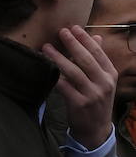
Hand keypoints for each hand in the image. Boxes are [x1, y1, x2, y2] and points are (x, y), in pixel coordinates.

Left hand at [42, 25, 116, 149]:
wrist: (96, 129)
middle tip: (61, 31)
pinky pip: (64, 87)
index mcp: (110, 74)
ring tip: (46, 47)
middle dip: (73, 44)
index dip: (86, 39)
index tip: (74, 27)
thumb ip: (98, 60)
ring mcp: (92, 93)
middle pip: (86, 59)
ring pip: (73, 72)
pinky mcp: (79, 104)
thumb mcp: (103, 80)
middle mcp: (104, 82)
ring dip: (58, 58)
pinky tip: (45, 68)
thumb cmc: (96, 101)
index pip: (98, 52)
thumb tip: (97, 37)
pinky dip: (54, 77)